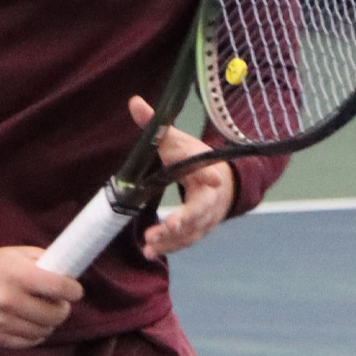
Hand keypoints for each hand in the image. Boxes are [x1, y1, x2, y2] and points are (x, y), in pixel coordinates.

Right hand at [0, 246, 83, 347]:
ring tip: (43, 313)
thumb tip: (70, 273)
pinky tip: (30, 323)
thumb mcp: (16, 254)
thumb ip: (44, 261)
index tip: (75, 291)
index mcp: (15, 273)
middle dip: (62, 308)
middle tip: (59, 303)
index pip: (58, 287)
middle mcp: (6, 298)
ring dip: (49, 323)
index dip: (73, 290)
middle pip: (54, 314)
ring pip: (43, 331)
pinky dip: (35, 334)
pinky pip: (27, 342)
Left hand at [130, 95, 235, 258]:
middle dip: (186, 219)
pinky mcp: (200, 230)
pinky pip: (186, 242)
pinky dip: (171, 248)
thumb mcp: (176, 140)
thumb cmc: (193, 158)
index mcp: (207, 170)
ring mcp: (207, 217)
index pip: (211, 172)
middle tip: (168, 226)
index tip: (213, 181)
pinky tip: (151, 253)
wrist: (221, 180)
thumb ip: (156, 126)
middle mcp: (211, 197)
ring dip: (172, 240)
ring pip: (192, 231)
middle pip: (201, 209)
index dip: (211, 176)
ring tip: (149, 246)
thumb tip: (134, 102)